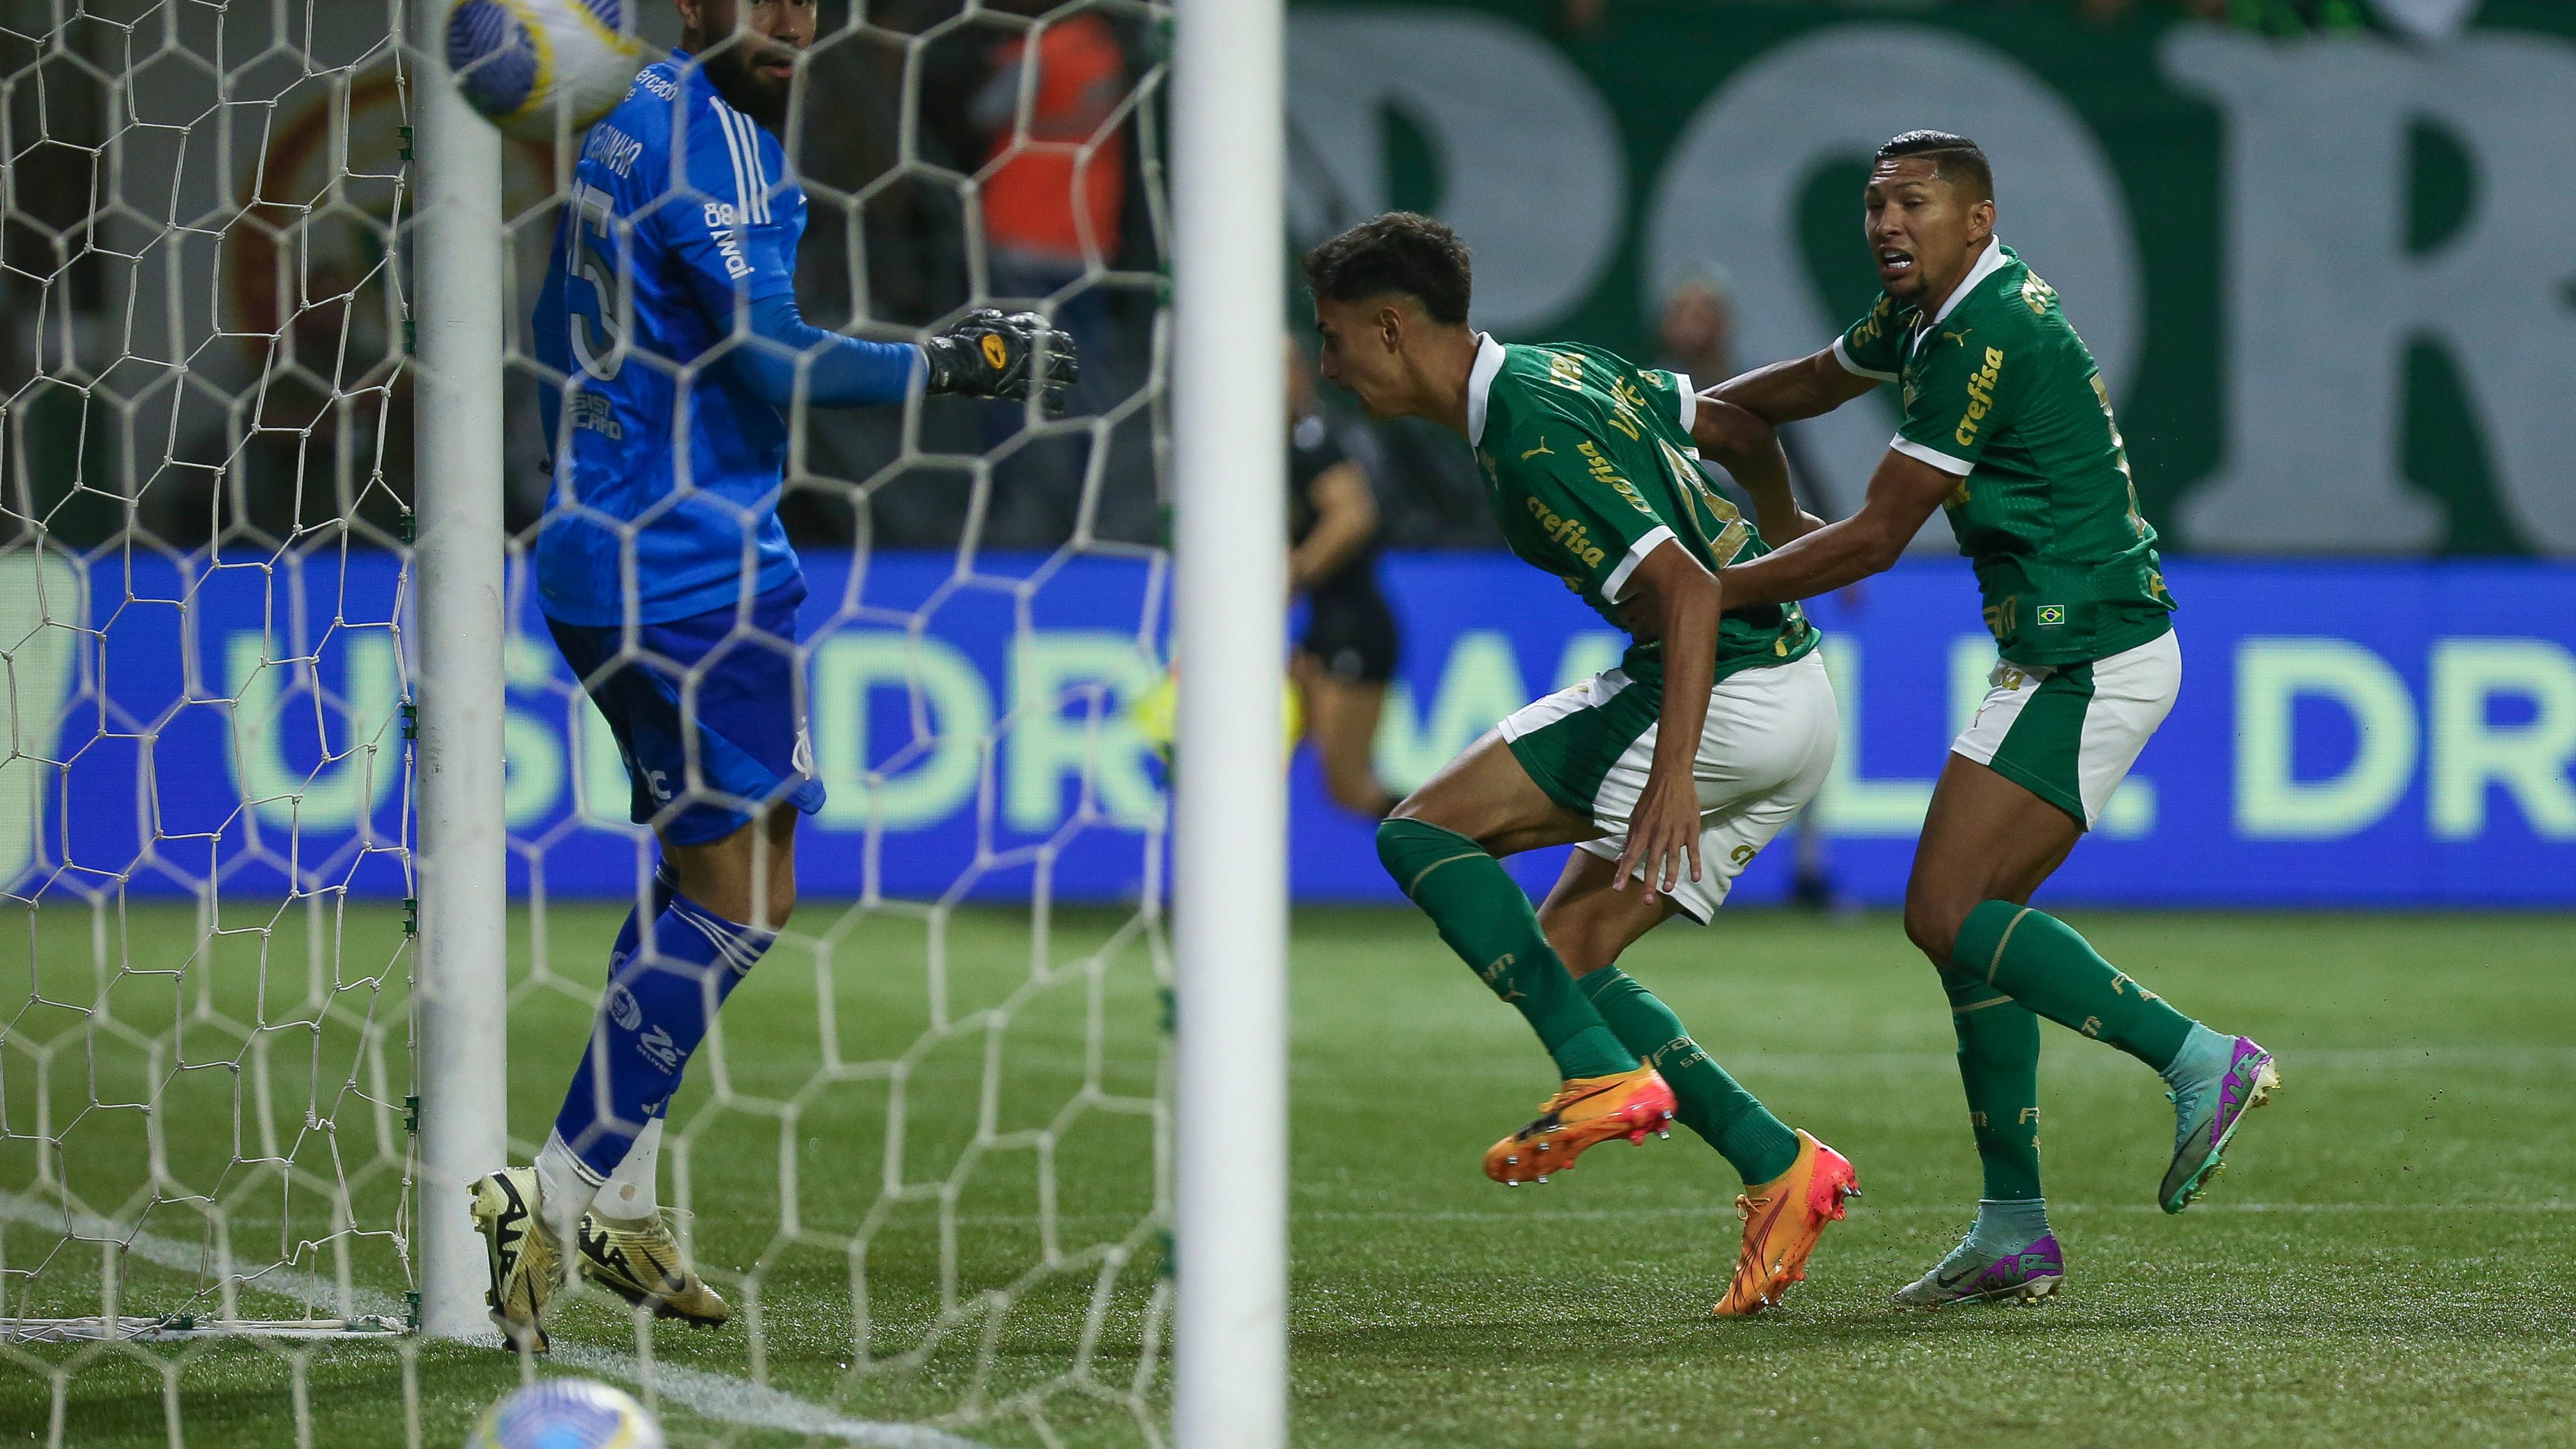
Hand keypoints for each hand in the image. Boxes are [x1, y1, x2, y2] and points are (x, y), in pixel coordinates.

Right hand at [921, 308, 1077, 407]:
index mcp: (1011, 328)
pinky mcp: (1012, 386)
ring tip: (1073, 378)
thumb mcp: (971, 322)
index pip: (1038, 326)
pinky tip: (1060, 403)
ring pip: (1050, 368)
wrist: (947, 362)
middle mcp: (1020, 345)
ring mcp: (1017, 366)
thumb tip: (998, 316)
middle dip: (1065, 352)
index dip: (1050, 332)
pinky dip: (1051, 398)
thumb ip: (987, 318)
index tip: (1057, 337)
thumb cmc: (955, 342)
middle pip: (1052, 346)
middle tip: (1072, 360)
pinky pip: (1037, 392)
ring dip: (1065, 372)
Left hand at [1613, 764, 1701, 895]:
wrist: (1671, 777)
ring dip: (1671, 875)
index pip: (1630, 856)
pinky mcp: (1691, 829)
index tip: (1617, 888)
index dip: (1623, 873)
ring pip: (1673, 858)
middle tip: (1647, 901)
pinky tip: (1696, 878)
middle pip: (1652, 862)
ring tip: (1668, 889)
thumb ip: (1629, 839)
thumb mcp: (1635, 817)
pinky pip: (1693, 850)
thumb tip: (1619, 858)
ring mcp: (1676, 832)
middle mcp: (1658, 834)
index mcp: (1642, 831)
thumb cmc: (1650, 798)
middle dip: (1649, 882)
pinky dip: (1695, 864)